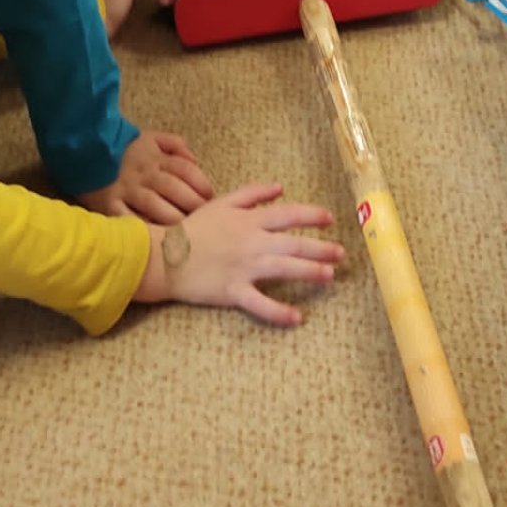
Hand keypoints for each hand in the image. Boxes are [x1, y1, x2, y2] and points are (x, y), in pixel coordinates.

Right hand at [80, 129, 214, 223]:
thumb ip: (175, 145)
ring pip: (155, 206)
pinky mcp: (110, 204)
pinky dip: (143, 228)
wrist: (84, 147)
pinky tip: (155, 238)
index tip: (210, 199)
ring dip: (173, 220)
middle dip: (192, 206)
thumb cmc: (122, 147)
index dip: (202, 185)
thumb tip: (195, 160)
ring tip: (185, 232)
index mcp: (156, 158)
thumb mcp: (151, 137)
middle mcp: (145, 174)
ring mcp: (127, 190)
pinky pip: (129, 218)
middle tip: (204, 220)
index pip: (186, 171)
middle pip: (174, 189)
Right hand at [133, 181, 343, 325]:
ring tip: (329, 275)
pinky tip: (297, 317)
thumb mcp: (222, 202)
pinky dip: (278, 311)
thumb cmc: (194, 229)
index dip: (311, 215)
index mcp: (249, 221)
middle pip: (293, 243)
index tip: (330, 218)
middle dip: (320, 247)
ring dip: (308, 271)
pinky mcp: (233, 291)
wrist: (164, 256)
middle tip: (341, 253)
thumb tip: (280, 188)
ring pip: (283, 269)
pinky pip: (260, 303)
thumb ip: (252, 193)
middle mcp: (252, 243)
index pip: (288, 214)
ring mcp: (244, 268)